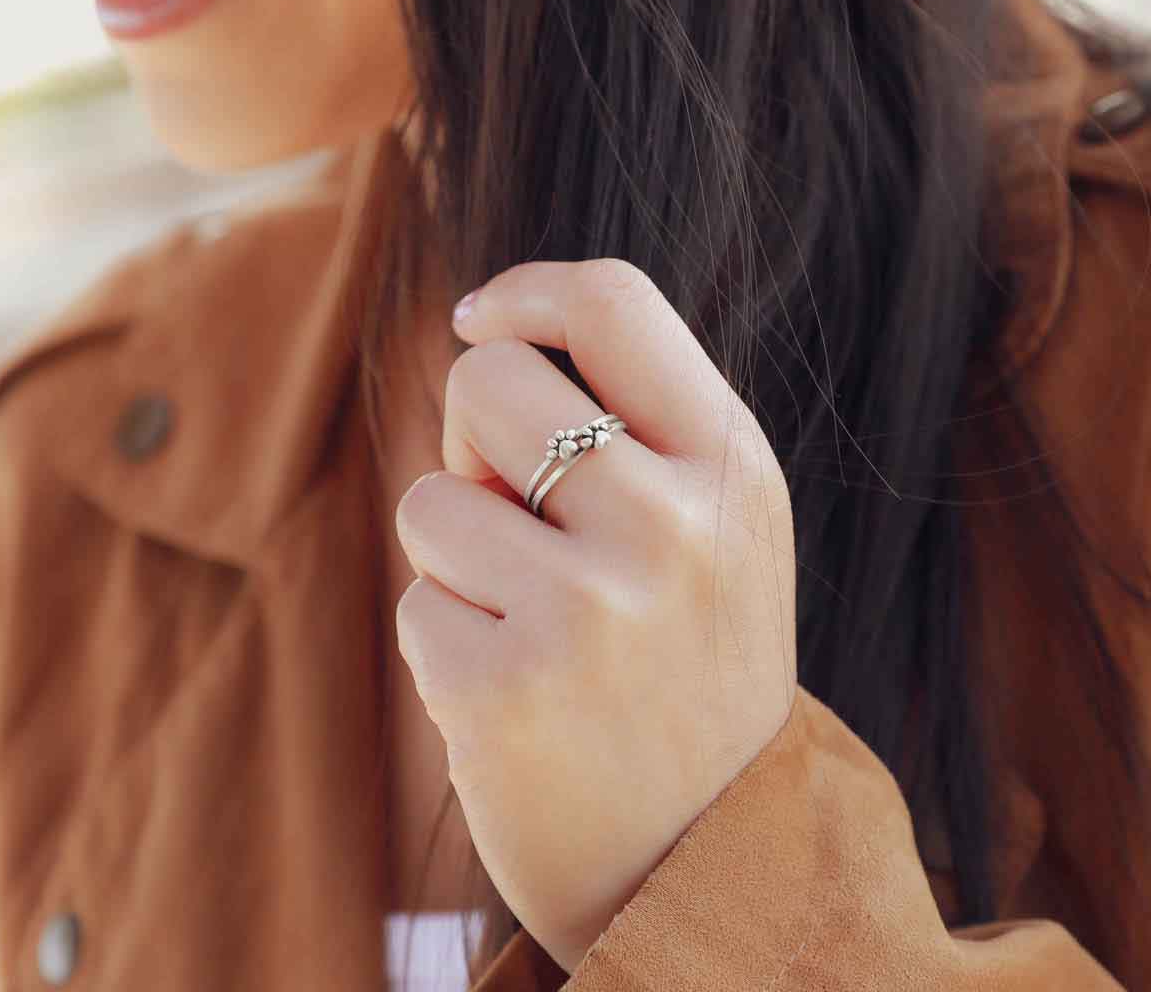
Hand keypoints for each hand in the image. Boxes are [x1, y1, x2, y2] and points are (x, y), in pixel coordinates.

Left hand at [393, 259, 797, 973]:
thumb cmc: (690, 666)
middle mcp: (674, 527)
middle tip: (519, 521)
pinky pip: (417, 603)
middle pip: (485, 383)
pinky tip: (515, 695)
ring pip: (430, 498)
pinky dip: (447, 641)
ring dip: (458, 555)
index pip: (615, 302)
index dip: (528, 291)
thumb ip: (635, 425)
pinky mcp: (506, 691)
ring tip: (532, 624)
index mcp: (733, 469)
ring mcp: (592, 611)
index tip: (477, 318)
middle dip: (474, 445)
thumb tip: (487, 334)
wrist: (708, 861)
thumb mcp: (713, 529)